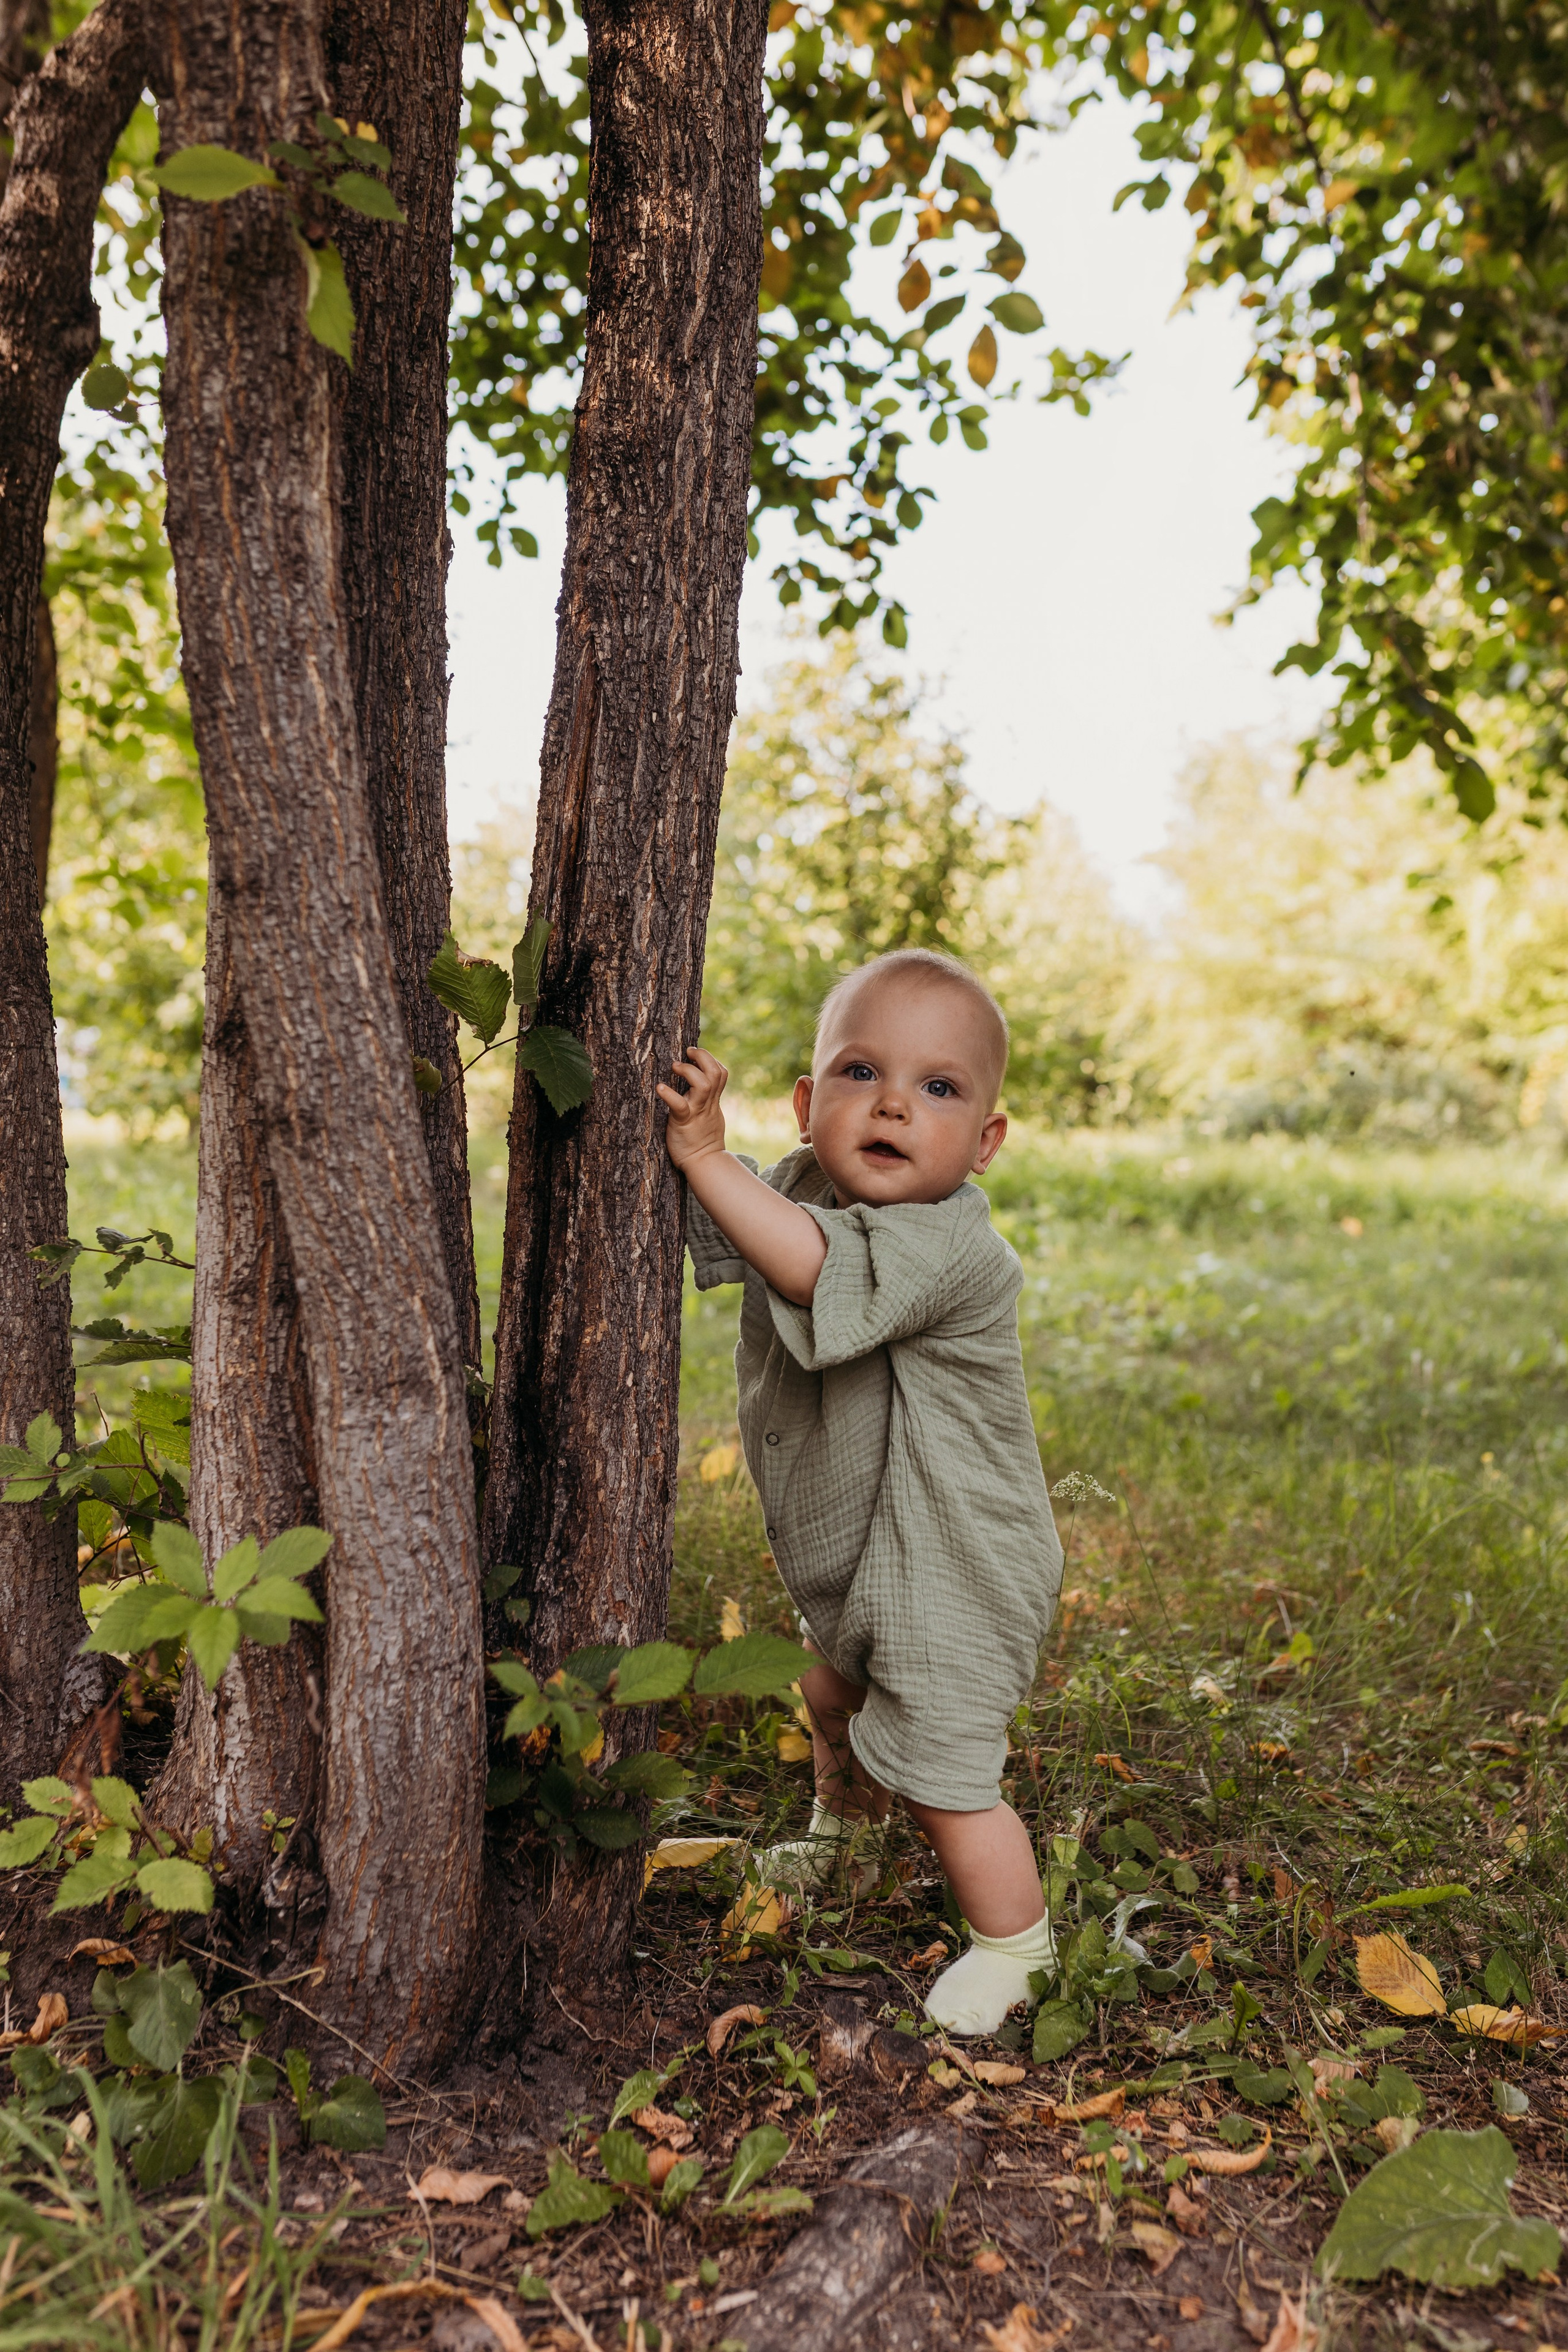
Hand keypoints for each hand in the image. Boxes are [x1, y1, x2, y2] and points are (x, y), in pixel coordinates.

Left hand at [657, 1046, 728, 1168]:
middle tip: (687, 1052)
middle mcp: (707, 1103)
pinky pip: (679, 1105)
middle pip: (715, 1073)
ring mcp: (697, 1112)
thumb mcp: (710, 1115)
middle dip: (703, 1057)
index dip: (711, 1059)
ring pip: (703, 1084)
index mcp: (713, 1101)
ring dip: (689, 1070)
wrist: (703, 1163)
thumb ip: (707, 1101)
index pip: (721, 1073)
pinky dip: (669, 1094)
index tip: (696, 1054)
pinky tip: (660, 1088)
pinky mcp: (683, 1122)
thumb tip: (701, 1088)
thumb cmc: (702, 1140)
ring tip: (675, 1066)